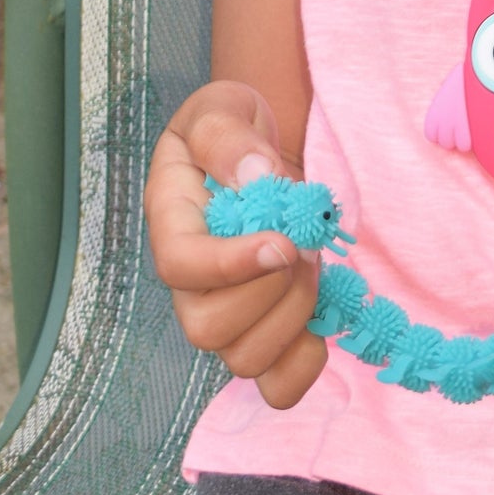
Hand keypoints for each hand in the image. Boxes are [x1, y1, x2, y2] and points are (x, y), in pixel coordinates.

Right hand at [143, 80, 327, 408]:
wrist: (257, 152)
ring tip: (312, 266)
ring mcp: (224, 315)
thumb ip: (229, 138)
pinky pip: (276, 385)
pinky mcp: (262, 333)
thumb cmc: (231, 130)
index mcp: (172, 224)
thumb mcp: (222, 109)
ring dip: (294, 318)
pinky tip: (322, 321)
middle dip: (272, 291)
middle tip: (303, 245)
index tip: (284, 242)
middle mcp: (190, 284)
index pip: (181, 267)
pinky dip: (305, 365)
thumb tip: (255, 176)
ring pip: (245, 359)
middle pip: (209, 329)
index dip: (231, 266)